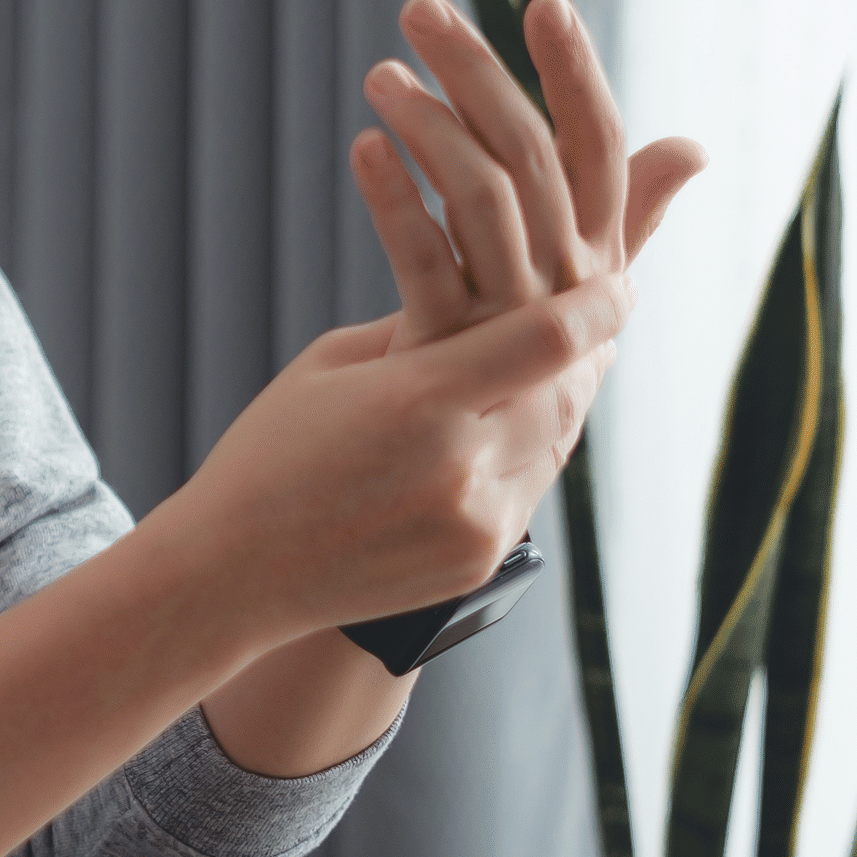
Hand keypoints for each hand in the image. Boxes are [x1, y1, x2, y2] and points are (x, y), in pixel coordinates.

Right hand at [161, 276, 635, 649]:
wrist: (233, 572)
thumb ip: (421, 330)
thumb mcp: (332, 366)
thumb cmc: (270, 454)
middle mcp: (457, 466)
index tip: (623, 284)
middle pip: (566, 391)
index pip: (546, 337)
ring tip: (558, 373)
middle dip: (588, 354)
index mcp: (414, 400)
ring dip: (562, 404)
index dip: (596, 306)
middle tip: (599, 325)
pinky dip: (530, 456)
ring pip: (557, 445)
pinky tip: (510, 435)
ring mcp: (475, 524)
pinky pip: (529, 493)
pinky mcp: (477, 562)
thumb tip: (494, 300)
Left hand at [354, 0, 703, 346]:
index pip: (600, 149)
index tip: (544, 0)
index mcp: (599, 266)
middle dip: (479, 72)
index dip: (577, 73)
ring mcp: (511, 332)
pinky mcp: (446, 363)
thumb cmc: (505, 379)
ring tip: (380, 74)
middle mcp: (569, 294)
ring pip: (484, 200)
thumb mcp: (569, 295)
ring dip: (430, 125)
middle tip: (420, 7)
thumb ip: (623, 216)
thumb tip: (691, 147)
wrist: (446, 501)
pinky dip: (395, 199)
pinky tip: (363, 148)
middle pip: (533, 157)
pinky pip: (424, 266)